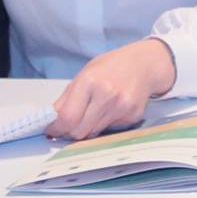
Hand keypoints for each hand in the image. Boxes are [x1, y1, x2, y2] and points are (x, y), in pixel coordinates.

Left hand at [46, 38, 176, 139]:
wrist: (144, 64)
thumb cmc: (112, 67)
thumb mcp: (85, 74)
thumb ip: (67, 98)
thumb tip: (51, 121)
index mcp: (90, 81)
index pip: (67, 116)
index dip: (56, 127)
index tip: (51, 129)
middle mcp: (107, 95)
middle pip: (79, 131)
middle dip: (70, 131)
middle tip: (69, 124)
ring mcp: (121, 107)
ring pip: (93, 134)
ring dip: (87, 128)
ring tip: (92, 112)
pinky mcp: (132, 117)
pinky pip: (109, 131)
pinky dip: (104, 125)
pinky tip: (110, 110)